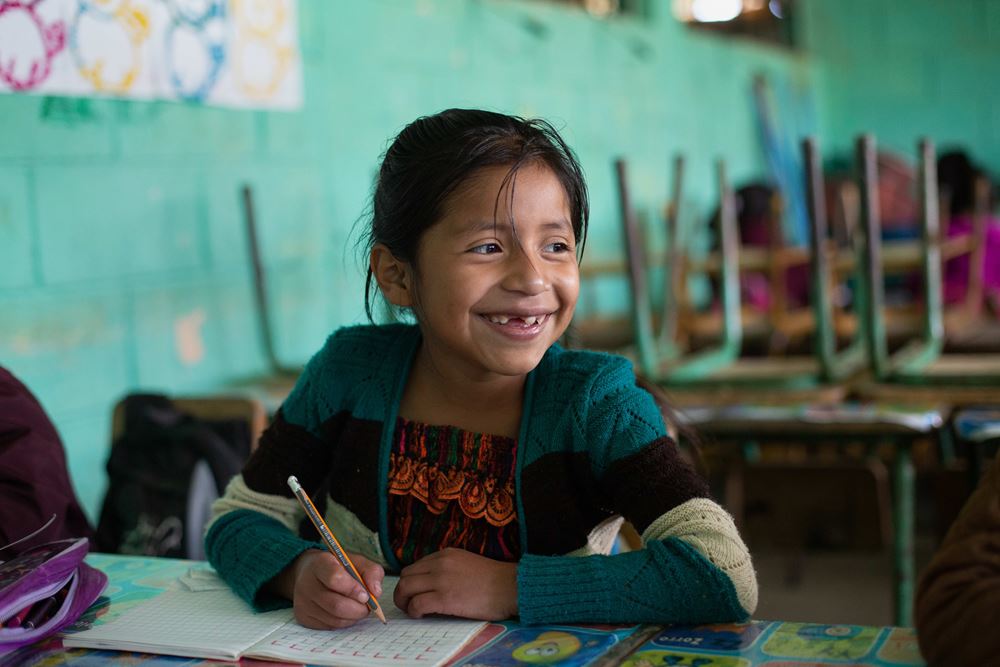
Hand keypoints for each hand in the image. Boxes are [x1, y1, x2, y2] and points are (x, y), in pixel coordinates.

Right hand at [281, 549, 384, 628]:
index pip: (335, 579)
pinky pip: (330, 626)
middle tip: (368, 605)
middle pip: (336, 605)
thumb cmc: (338, 567)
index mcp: (319, 564)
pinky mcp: (303, 618)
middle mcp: (306, 584)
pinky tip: (346, 612)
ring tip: (359, 607)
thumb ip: (371, 572)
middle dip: (358, 609)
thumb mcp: (356, 561)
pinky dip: (344, 622)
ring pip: (335, 619)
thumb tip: (376, 592)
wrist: (309, 573)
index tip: (366, 595)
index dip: (353, 589)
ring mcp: (303, 603)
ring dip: (353, 617)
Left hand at [394, 548, 517, 620]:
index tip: (415, 593)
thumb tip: (432, 583)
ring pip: (406, 589)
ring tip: (413, 610)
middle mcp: (439, 564)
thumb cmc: (493, 580)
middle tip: (409, 604)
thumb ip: (448, 568)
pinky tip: (421, 615)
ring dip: (404, 602)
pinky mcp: (444, 598)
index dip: (411, 582)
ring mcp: (441, 580)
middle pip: (405, 576)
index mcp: (445, 555)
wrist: (510, 586)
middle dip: (403, 592)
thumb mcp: (467, 563)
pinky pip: (416, 604)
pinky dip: (414, 611)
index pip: (415, 567)